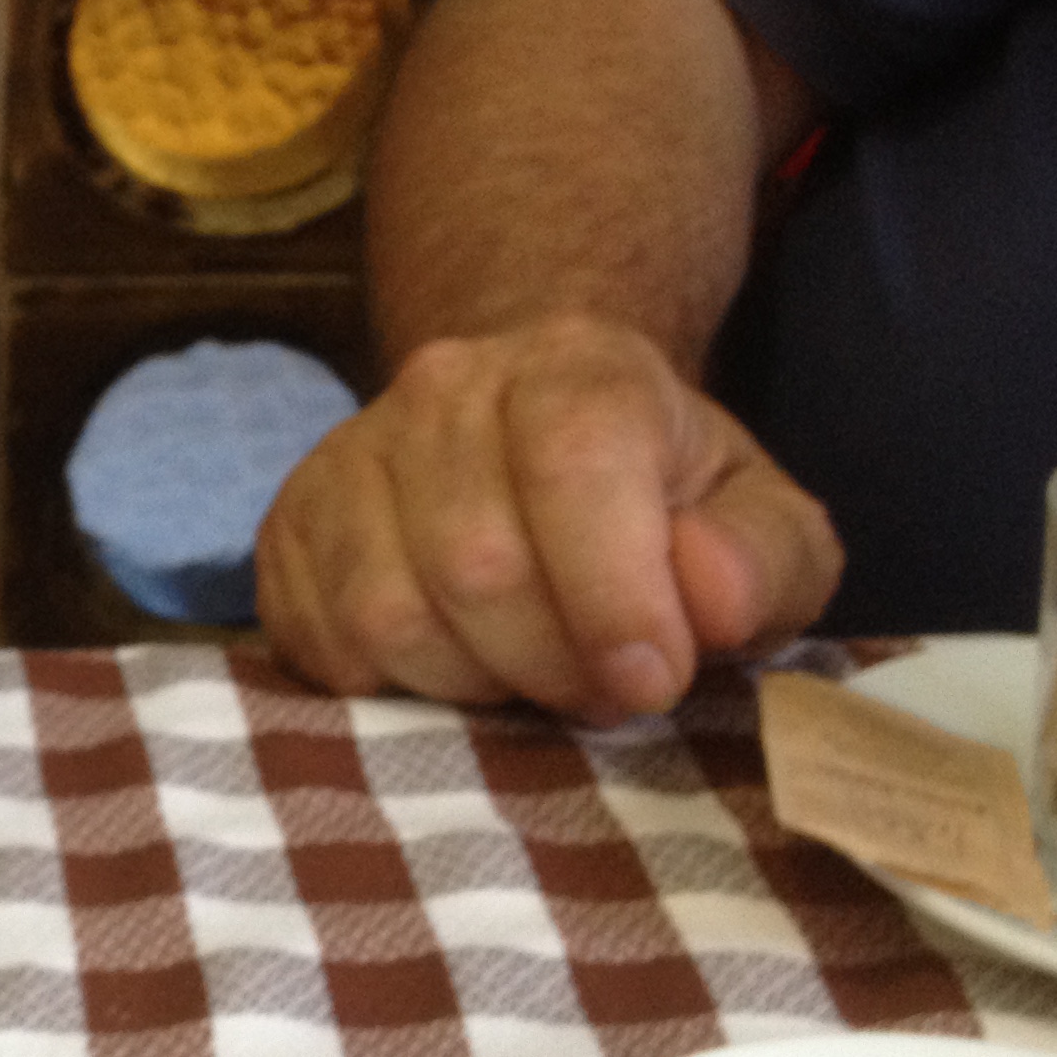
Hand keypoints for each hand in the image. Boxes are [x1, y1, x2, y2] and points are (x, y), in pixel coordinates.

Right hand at [252, 314, 842, 719]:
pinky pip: (320, 640)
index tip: (651, 681)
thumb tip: (708, 599)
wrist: (541, 451)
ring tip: (523, 677)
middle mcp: (445, 386)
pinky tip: (449, 670)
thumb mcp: (764, 528)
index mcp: (575, 364)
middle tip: (597, 692)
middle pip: (477, 563)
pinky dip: (389, 691)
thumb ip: (766, 560)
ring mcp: (351, 452)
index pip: (572, 464)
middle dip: (552, 665)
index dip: (612, 596)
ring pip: (388, 613)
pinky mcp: (290, 524)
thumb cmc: (665, 508)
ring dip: (470, 686)